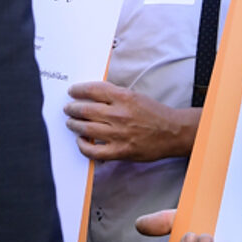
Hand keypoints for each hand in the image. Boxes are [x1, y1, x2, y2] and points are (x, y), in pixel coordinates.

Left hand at [64, 81, 198, 161]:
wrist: (173, 132)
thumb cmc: (155, 114)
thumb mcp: (135, 96)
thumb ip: (114, 95)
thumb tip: (92, 95)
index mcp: (124, 97)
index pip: (93, 90)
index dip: (78, 90)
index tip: (72, 91)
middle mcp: (119, 114)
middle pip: (85, 109)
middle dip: (72, 108)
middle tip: (68, 108)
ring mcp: (118, 134)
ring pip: (86, 128)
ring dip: (74, 124)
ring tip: (70, 122)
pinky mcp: (120, 151)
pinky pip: (94, 151)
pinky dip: (83, 146)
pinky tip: (80, 141)